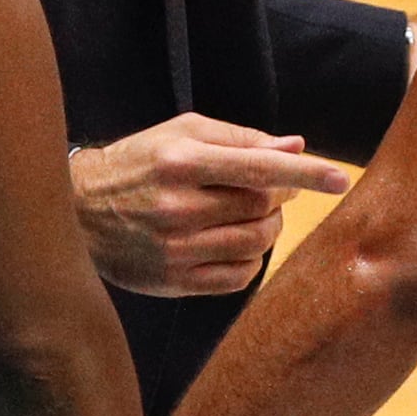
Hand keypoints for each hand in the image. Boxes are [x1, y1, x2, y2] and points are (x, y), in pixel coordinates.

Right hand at [75, 113, 352, 295]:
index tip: (340, 178)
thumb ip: (240, 139)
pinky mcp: (174, 281)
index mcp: (180, 161)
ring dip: (268, 227)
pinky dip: (252, 260)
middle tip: (273, 188)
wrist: (76, 212)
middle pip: (261, 206)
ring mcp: (175, 248)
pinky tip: (237, 243)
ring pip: (255, 243)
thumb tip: (296, 146)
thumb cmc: (138, 163)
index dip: (304, 174)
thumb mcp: (181, 134)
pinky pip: (238, 277)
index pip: (258, 167)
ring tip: (255, 214)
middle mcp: (177, 206)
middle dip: (280, 196)